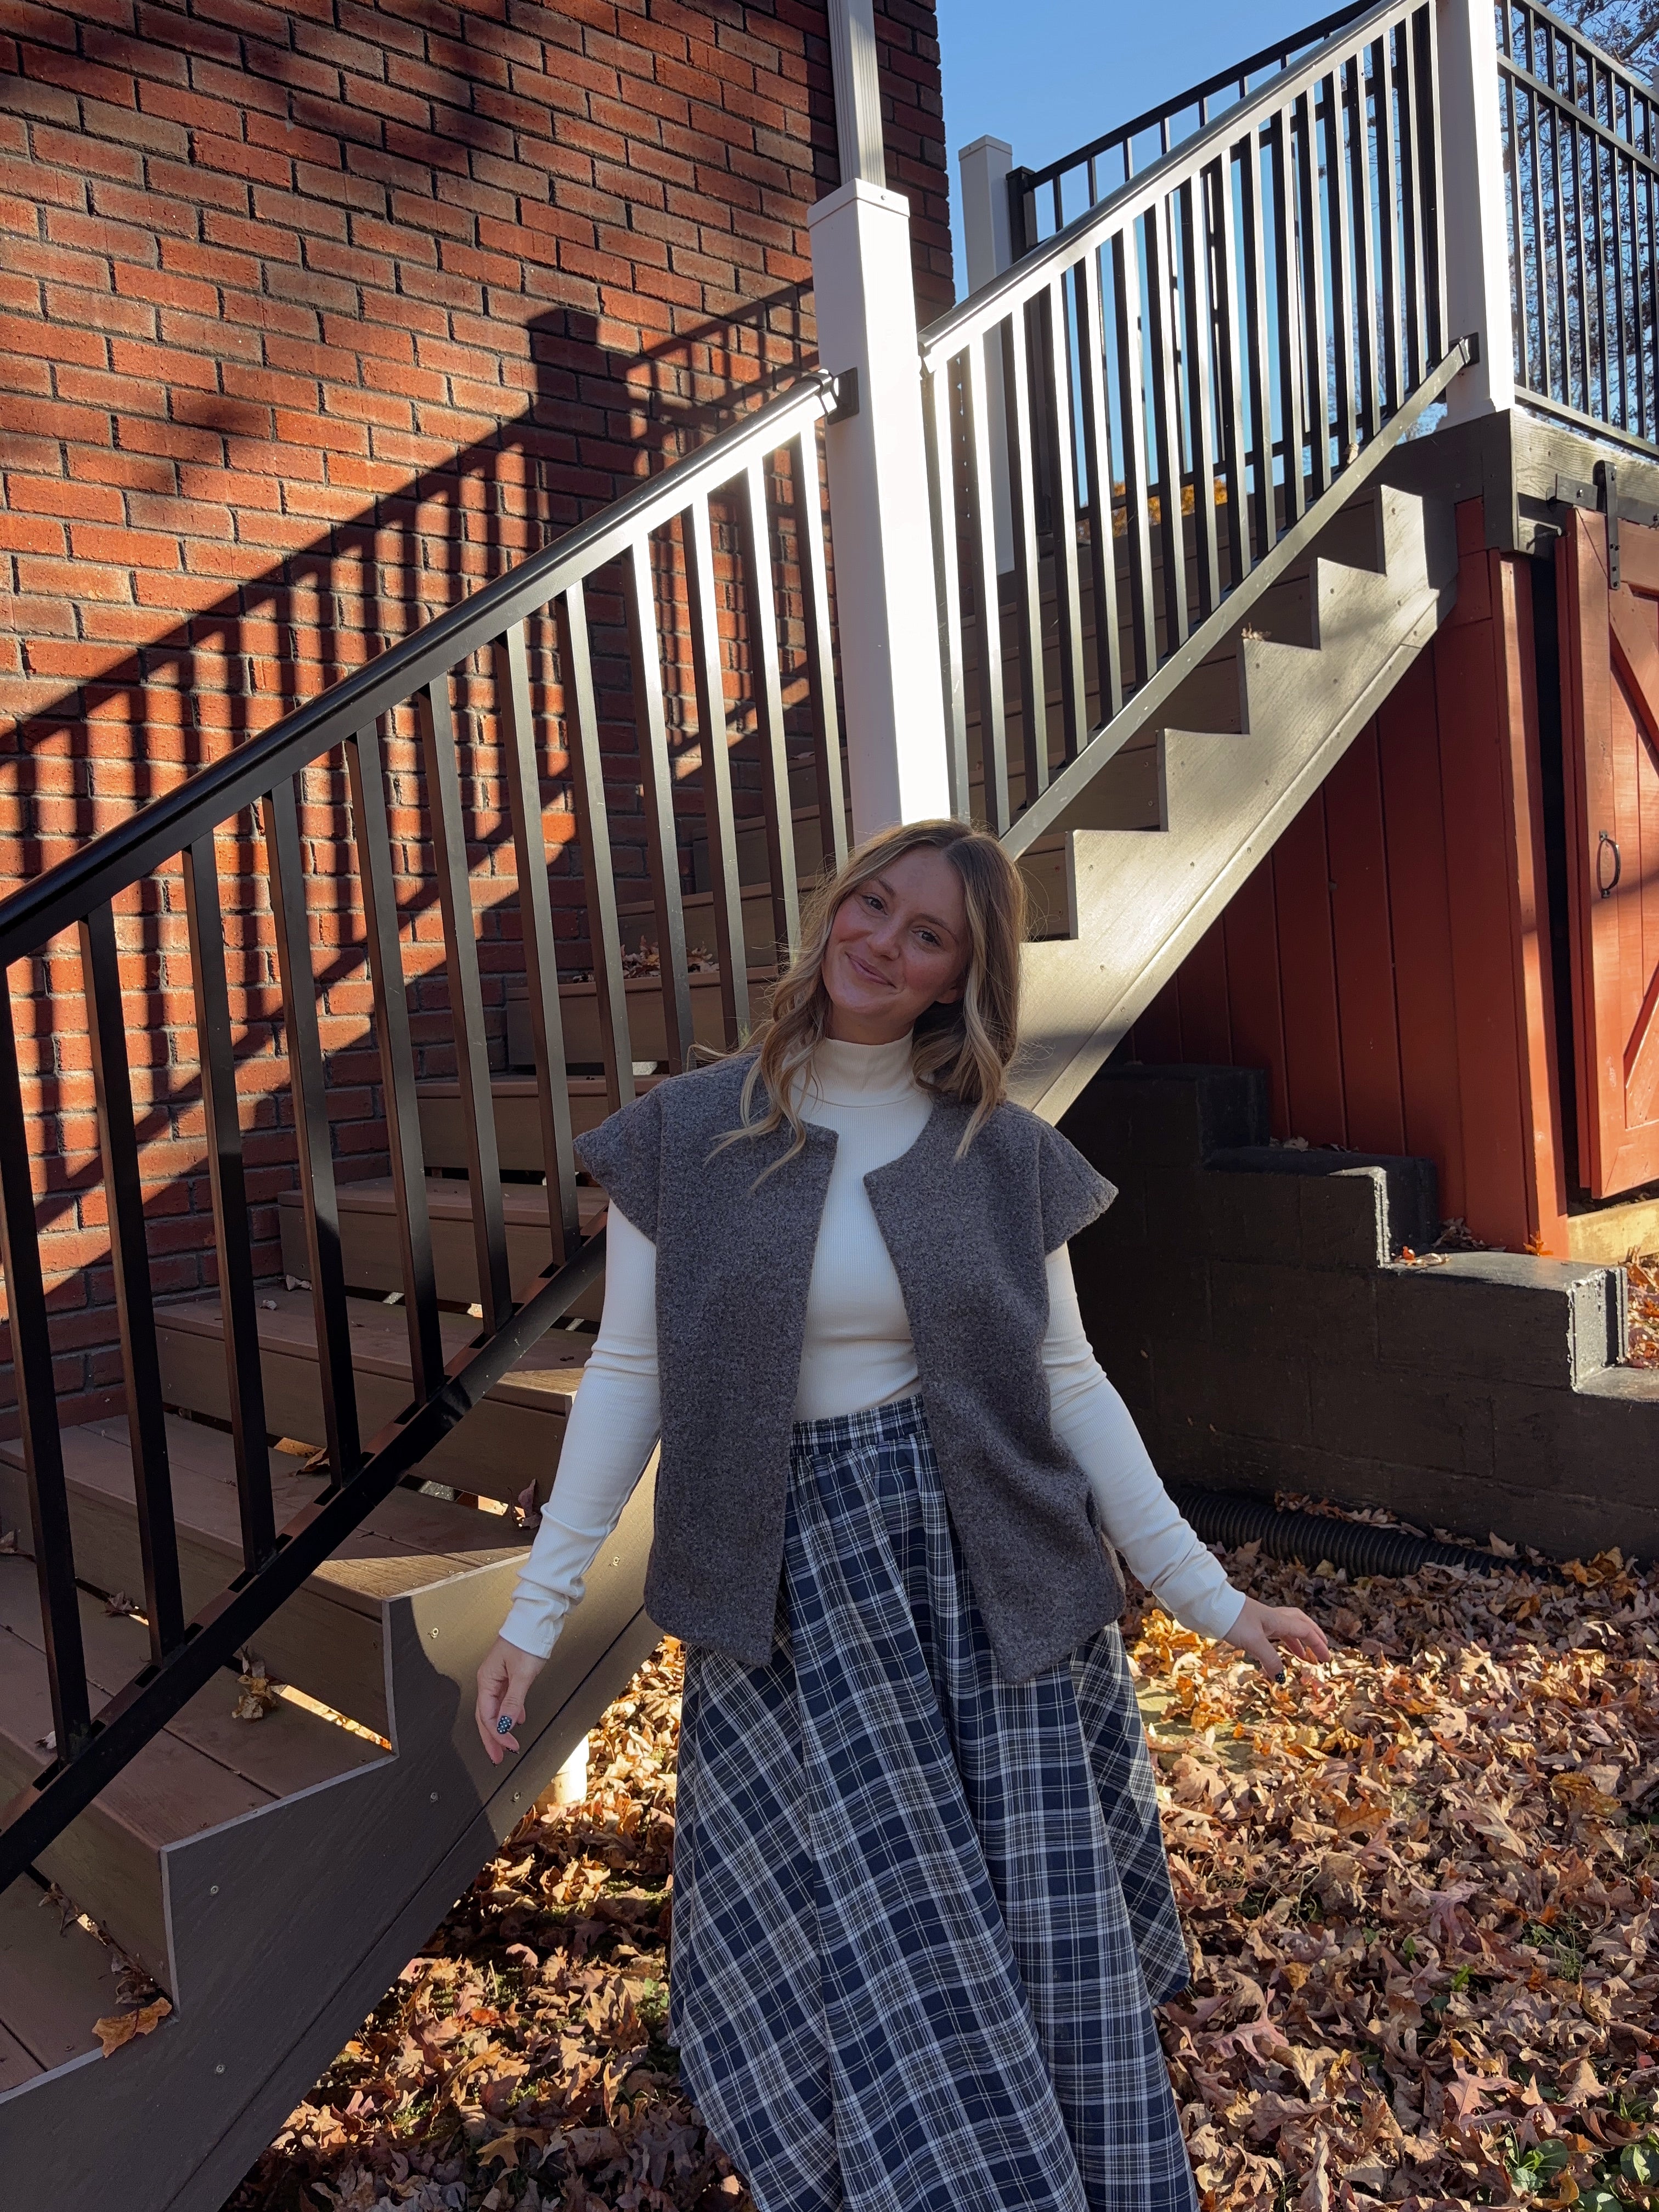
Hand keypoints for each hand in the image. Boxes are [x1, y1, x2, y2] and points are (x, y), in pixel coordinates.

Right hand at [475, 1635, 547, 1764]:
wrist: (536, 1619)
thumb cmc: (526, 1639)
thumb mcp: (522, 1674)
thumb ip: (513, 1701)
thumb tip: (505, 1724)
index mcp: (487, 1679)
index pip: (487, 1716)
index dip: (498, 1734)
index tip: (509, 1747)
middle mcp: (489, 1678)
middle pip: (486, 1716)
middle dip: (492, 1738)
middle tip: (498, 1756)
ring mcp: (497, 1676)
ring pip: (495, 1708)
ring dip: (500, 1727)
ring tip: (506, 1744)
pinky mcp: (508, 1673)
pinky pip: (504, 1698)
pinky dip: (509, 1712)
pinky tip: (517, 1718)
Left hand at [1222, 1597, 1329, 1677]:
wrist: (1210, 1607)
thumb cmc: (1234, 1621)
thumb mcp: (1254, 1643)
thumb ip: (1270, 1659)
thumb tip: (1281, 1678)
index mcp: (1278, 1620)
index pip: (1305, 1631)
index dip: (1318, 1645)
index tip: (1327, 1660)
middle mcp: (1273, 1617)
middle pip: (1301, 1624)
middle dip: (1313, 1637)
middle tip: (1321, 1651)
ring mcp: (1262, 1619)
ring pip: (1287, 1627)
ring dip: (1297, 1641)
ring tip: (1302, 1656)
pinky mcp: (1252, 1623)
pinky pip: (1274, 1632)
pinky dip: (1280, 1643)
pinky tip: (1275, 1654)